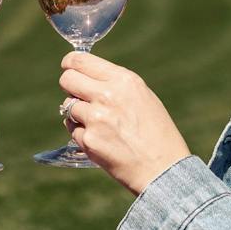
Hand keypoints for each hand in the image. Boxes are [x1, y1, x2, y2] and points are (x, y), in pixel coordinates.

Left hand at [59, 51, 191, 195]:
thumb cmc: (157, 132)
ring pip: (67, 106)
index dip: (70, 63)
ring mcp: (95, 118)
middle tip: (80, 96)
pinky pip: (72, 129)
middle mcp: (107, 95)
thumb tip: (86, 77)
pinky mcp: (88, 141)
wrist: (163, 169)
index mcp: (123, 80)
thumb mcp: (143, 96)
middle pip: (67, 80)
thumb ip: (115, 83)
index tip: (68, 68)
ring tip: (99, 123)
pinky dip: (82, 133)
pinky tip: (101, 139)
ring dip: (77, 112)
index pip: (80, 60)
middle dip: (70, 87)